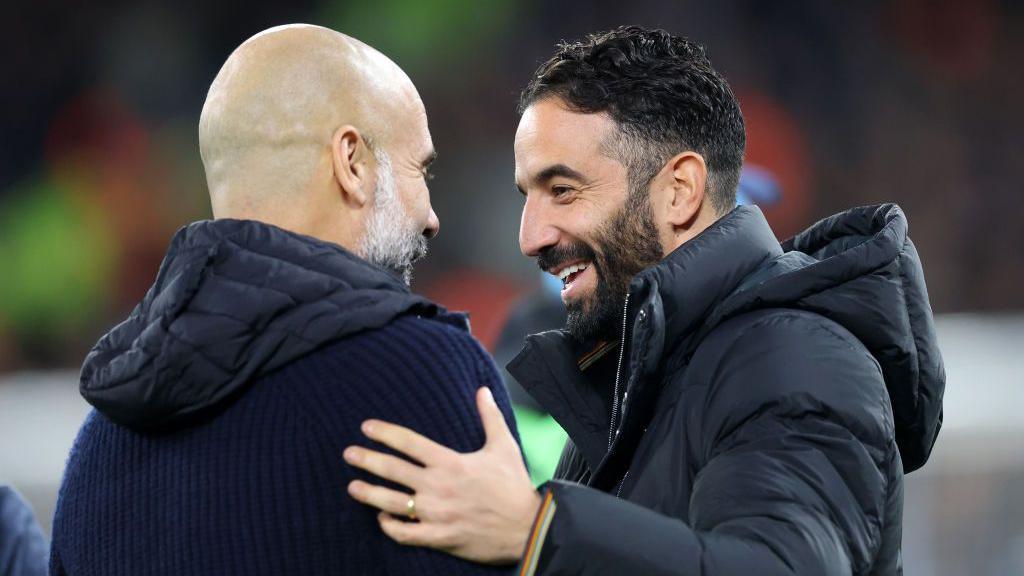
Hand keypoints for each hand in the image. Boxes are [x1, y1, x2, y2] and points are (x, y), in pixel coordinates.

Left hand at [344, 387, 541, 564]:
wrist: (526, 527)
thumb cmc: (514, 486)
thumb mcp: (503, 447)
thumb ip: (489, 417)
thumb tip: (482, 390)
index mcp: (450, 462)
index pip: (409, 442)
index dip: (384, 433)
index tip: (366, 427)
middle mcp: (438, 486)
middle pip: (392, 470)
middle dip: (367, 460)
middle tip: (348, 453)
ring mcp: (436, 513)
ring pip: (391, 503)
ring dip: (368, 494)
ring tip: (352, 487)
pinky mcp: (438, 537)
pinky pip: (405, 533)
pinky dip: (390, 526)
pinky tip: (381, 518)